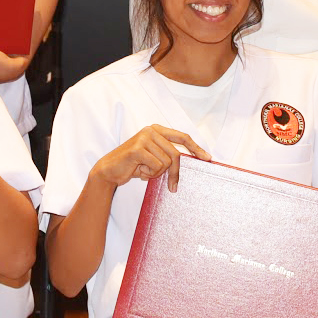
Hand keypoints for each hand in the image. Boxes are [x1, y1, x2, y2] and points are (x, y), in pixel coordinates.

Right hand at [91, 124, 208, 190]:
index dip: (195, 148)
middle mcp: (150, 131)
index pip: (182, 137)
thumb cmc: (132, 165)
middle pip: (176, 154)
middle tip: (173, 187)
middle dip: (175, 173)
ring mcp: (143, 138)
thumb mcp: (153, 157)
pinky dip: (150, 174)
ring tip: (144, 171)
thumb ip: (168, 155)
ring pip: (166, 162)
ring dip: (156, 173)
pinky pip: (156, 166)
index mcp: (156, 130)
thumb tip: (191, 160)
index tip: (207, 158)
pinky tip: (138, 172)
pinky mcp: (138, 149)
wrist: (109, 171)